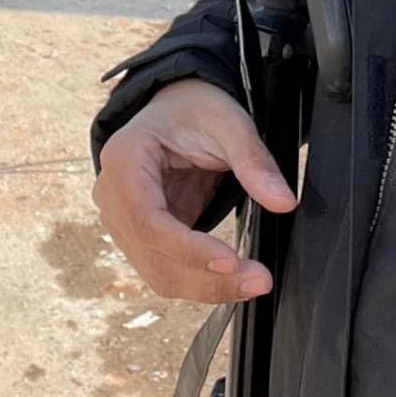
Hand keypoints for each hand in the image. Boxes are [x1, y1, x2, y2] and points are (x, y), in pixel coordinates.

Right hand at [93, 78, 295, 303]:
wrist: (178, 109)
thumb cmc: (196, 110)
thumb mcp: (228, 123)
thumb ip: (253, 161)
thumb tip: (283, 202)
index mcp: (124, 159)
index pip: (147, 220)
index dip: (187, 248)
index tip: (231, 261)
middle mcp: (112, 195)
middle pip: (152, 255)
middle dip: (206, 277)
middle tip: (260, 280)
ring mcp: (123, 220)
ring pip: (158, 273)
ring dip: (206, 287)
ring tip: (254, 281)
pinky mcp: (142, 237)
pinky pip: (167, 270)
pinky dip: (202, 281)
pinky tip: (235, 278)